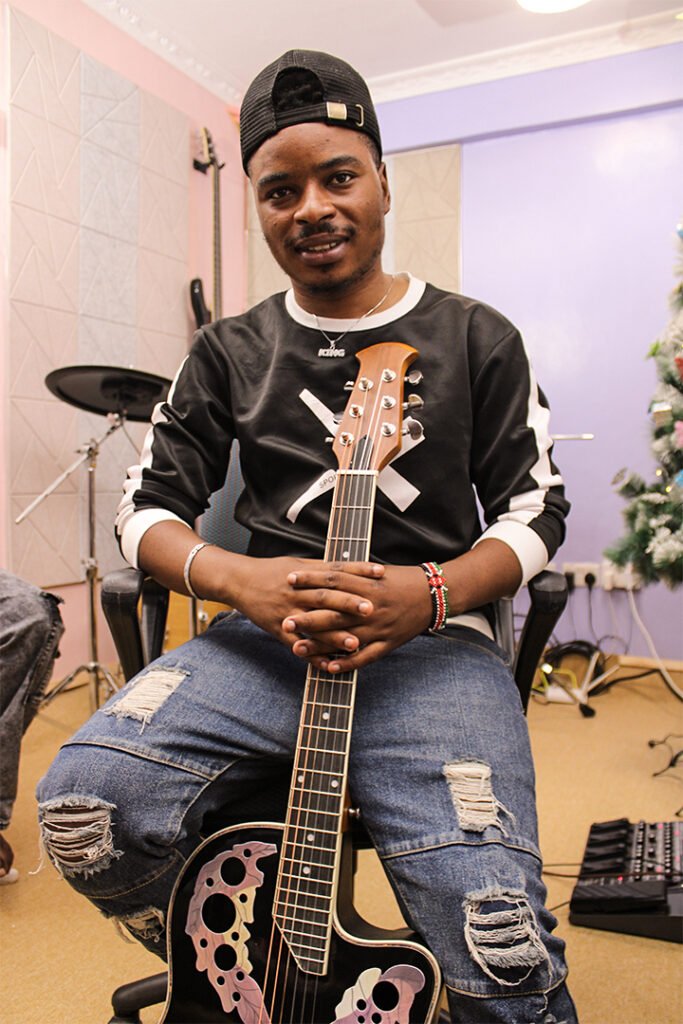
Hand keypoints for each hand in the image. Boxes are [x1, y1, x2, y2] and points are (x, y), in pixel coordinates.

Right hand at [232, 556, 383, 653]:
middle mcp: (298, 591)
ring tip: (355, 644)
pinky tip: (328, 665)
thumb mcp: (297, 562)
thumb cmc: (271, 571)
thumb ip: (322, 568)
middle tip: (372, 609)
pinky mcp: (277, 628)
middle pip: (326, 597)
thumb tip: (348, 568)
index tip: (380, 573)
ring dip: (334, 635)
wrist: (239, 580)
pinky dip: (312, 656)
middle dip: (349, 603)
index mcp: (306, 572)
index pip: (336, 570)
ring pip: (313, 623)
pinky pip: (296, 644)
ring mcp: (288, 611)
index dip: (358, 570)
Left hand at [282, 563, 432, 671]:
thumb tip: (325, 571)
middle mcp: (371, 607)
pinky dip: (347, 663)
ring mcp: (379, 627)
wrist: (434, 594)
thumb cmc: (403, 581)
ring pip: (345, 638)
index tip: (289, 579)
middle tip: (285, 620)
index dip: (310, 579)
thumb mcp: (377, 572)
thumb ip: (352, 574)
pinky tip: (328, 667)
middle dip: (308, 617)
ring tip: (297, 648)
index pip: (334, 579)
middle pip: (335, 612)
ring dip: (320, 645)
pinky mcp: (388, 643)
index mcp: (368, 584)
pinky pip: (365, 657)